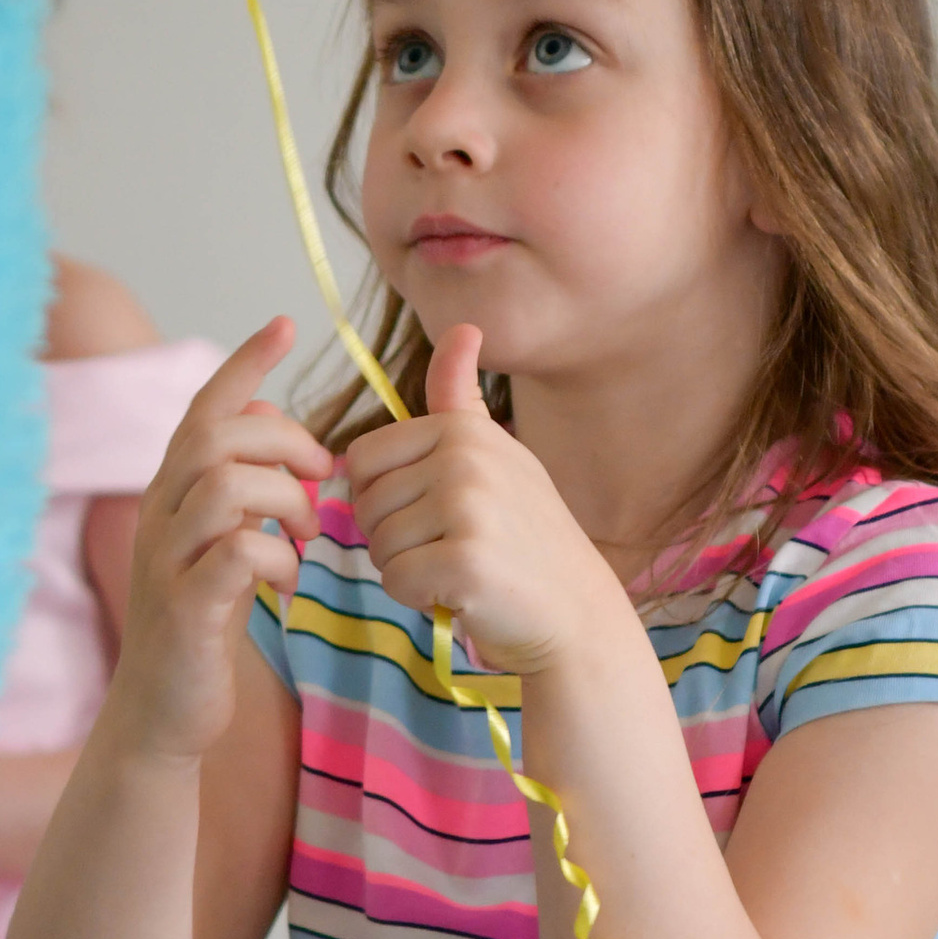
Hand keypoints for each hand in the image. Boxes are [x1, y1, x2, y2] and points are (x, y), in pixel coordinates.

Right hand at [102, 318, 330, 763]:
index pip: (204, 407)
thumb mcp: (224, 545)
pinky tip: (289, 582)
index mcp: (174, 494)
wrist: (162, 713)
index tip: (286, 324)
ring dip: (284, 499)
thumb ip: (245, 494)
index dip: (244, 362)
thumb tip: (281, 437)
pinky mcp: (184, 609)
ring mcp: (167, 561)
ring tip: (308, 533)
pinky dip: (276, 559)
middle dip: (283, 440)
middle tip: (322, 477)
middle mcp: (160, 515)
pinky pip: (235, 554)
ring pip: (223, 485)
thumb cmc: (204, 625)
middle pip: (215, 435)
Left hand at [344, 327, 623, 677]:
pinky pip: (396, 581)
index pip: (361, 460)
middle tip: (451, 547)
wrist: (576, 611)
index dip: (385, 498)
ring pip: (378, 545)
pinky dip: (420, 599)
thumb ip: (460, 399)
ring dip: (409, 570)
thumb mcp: (496, 455)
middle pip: (366, 504)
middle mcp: (465, 458)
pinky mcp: (466, 559)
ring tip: (461, 569)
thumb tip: (463, 326)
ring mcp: (468, 506)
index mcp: (463, 430)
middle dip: (394, 538)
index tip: (434, 513)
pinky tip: (464, 594)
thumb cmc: (525, 537)